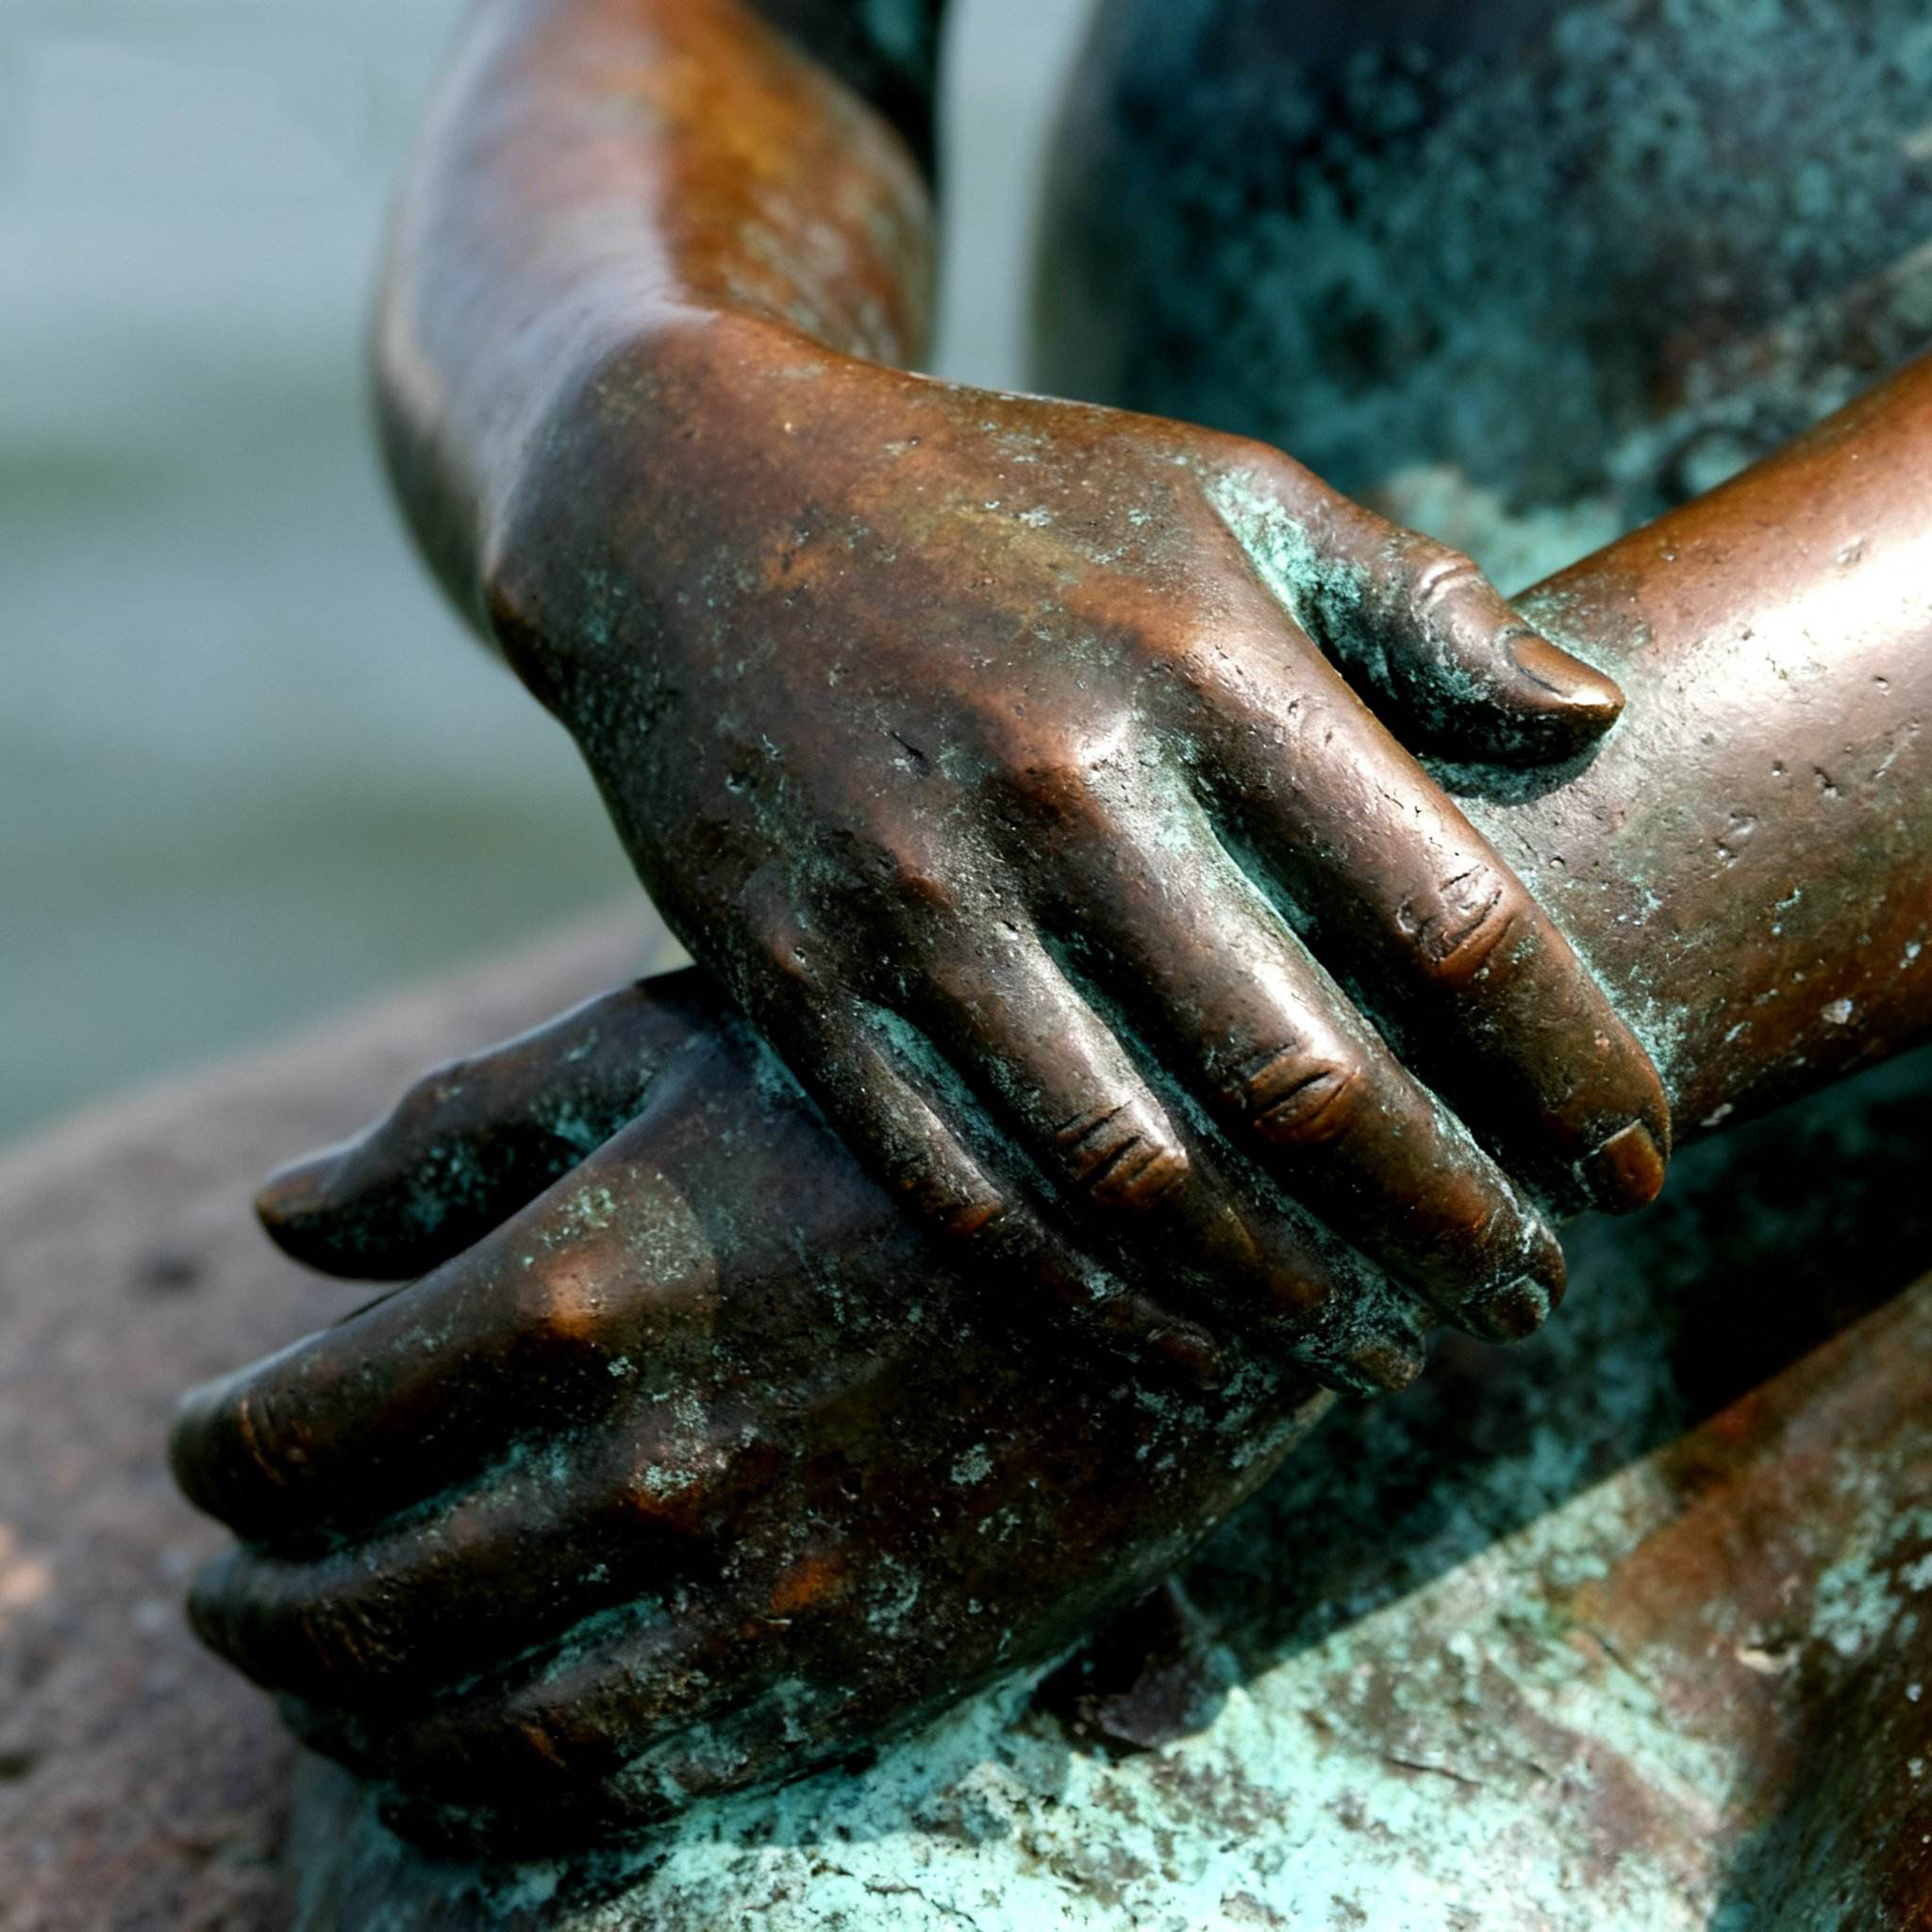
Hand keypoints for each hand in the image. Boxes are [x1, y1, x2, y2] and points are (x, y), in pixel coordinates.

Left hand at [173, 979, 1330, 1853]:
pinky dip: (497, 1794)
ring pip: (465, 1729)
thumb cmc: (912, 1087)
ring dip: (351, 1720)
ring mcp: (758, 1588)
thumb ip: (461, 1126)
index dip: (217, 1455)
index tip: (213, 1447)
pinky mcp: (858, 1670)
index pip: (295, 1435)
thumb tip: (279, 1220)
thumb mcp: (684, 1040)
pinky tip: (463, 1749)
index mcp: (584, 1279)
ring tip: (319, 1677)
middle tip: (225, 1583)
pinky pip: (622, 1789)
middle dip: (254, 1604)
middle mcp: (651, 1459)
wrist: (1196, 1203)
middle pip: (349, 1604)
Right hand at [482, 316, 1667, 1361]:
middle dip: (1456, 1226)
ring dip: (1293, 1303)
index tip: (1633, 1154)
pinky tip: (1200, 1350)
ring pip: (1136, 1176)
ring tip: (1395, 1358)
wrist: (687, 508)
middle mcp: (1060, 790)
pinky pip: (967, 1194)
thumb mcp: (1222, 493)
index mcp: (1201, 664)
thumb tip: (1599, 715)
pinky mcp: (791, 985)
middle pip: (1308, 1082)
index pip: (1447, 917)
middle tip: (1535, 1298)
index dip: (1570, 1065)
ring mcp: (909, 902)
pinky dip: (1100, 1305)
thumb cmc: (999, 502)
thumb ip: (1420, 601)